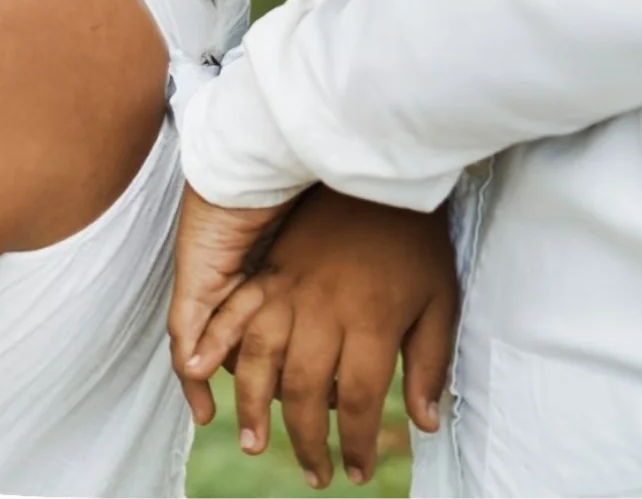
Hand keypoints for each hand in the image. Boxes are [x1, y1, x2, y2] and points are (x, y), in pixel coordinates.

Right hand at [182, 189, 457, 489]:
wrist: (379, 171)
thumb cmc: (416, 238)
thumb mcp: (440, 301)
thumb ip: (429, 364)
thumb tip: (425, 423)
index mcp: (372, 322)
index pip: (359, 401)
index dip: (355, 443)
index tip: (356, 471)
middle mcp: (324, 311)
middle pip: (305, 391)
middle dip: (306, 441)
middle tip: (314, 474)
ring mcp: (289, 289)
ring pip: (260, 359)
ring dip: (252, 406)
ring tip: (253, 443)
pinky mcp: (268, 271)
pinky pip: (233, 313)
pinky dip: (213, 343)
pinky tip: (201, 371)